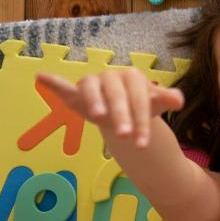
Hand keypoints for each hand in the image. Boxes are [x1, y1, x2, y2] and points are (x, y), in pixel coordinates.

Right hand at [36, 69, 183, 148]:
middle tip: (126, 136)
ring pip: (93, 88)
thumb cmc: (140, 105)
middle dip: (122, 116)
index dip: (142, 120)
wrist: (123, 109)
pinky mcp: (78, 92)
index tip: (143, 143)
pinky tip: (41, 77)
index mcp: (134, 77)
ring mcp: (94, 83)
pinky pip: (65, 86)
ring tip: (99, 115)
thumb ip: (165, 100)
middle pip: (118, 95)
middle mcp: (112, 77)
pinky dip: (54, 83)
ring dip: (95, 101)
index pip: (140, 99)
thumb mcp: (154, 105)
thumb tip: (178, 100)